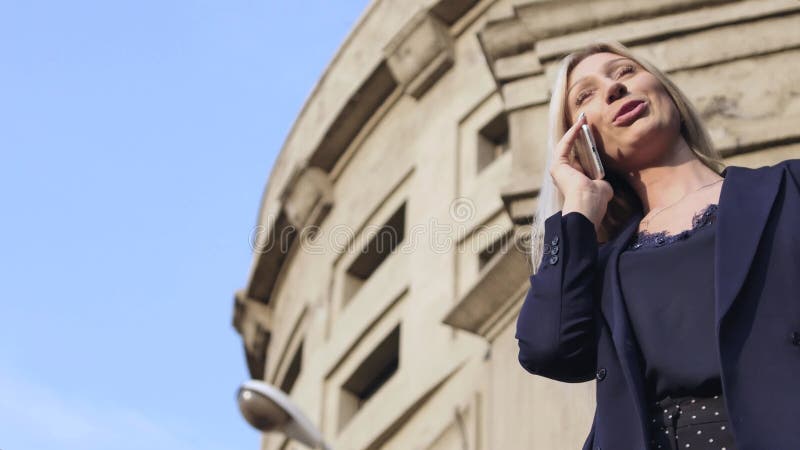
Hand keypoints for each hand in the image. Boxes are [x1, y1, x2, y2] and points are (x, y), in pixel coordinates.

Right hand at [549, 112, 613, 229]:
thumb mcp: (602, 188)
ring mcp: (558, 170)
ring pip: (565, 146)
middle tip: (584, 121)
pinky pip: (564, 145)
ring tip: (583, 119)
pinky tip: (580, 124)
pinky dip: (571, 134)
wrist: (588, 204)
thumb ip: (601, 183)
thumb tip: (603, 183)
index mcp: (574, 181)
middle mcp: (563, 175)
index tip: (591, 134)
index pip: (578, 160)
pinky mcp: (557, 165)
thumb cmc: (596, 200)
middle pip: (570, 150)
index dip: (585, 146)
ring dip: (573, 131)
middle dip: (577, 135)